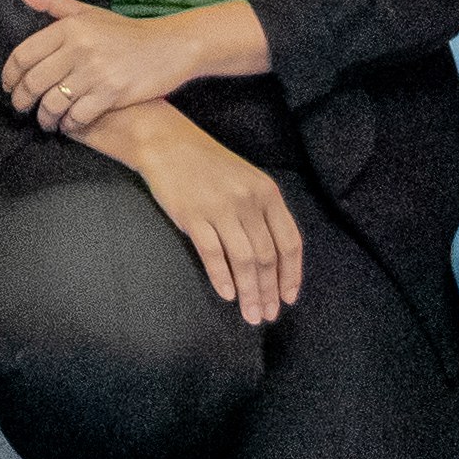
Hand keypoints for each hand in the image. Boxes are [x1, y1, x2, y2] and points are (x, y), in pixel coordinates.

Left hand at [1, 0, 246, 134]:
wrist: (170, 47)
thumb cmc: (125, 32)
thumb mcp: (88, 12)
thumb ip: (52, 2)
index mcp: (70, 27)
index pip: (24, 55)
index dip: (9, 76)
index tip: (8, 86)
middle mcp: (80, 47)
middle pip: (34, 82)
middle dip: (21, 100)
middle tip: (21, 107)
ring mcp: (96, 72)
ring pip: (53, 103)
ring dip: (44, 117)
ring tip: (44, 120)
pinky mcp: (112, 94)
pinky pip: (77, 116)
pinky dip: (68, 125)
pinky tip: (67, 125)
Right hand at [94, 108, 304, 324]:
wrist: (167, 142)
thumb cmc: (209, 166)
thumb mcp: (247, 181)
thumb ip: (263, 213)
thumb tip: (274, 259)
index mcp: (267, 192)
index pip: (289, 242)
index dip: (291, 274)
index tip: (288, 298)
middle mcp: (249, 200)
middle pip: (267, 256)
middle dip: (270, 291)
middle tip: (267, 315)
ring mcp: (220, 207)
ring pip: (244, 260)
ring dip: (250, 292)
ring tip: (250, 315)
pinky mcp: (193, 215)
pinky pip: (212, 253)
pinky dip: (221, 277)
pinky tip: (226, 295)